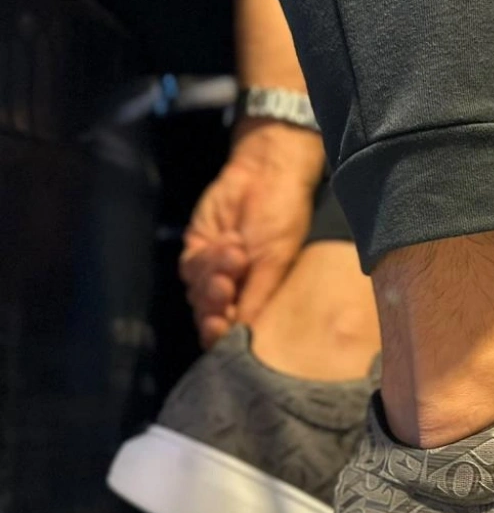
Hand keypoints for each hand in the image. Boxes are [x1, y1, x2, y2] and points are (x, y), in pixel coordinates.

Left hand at [180, 122, 323, 348]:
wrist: (267, 174)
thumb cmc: (283, 220)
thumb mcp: (277, 262)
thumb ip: (258, 299)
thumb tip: (245, 336)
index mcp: (259, 300)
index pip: (233, 333)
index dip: (222, 337)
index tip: (221, 328)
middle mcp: (235, 292)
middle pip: (209, 318)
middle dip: (214, 306)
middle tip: (226, 288)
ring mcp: (213, 272)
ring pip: (197, 294)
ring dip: (214, 276)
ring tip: (238, 253)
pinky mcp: (197, 250)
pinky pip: (191, 268)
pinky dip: (207, 258)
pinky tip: (229, 241)